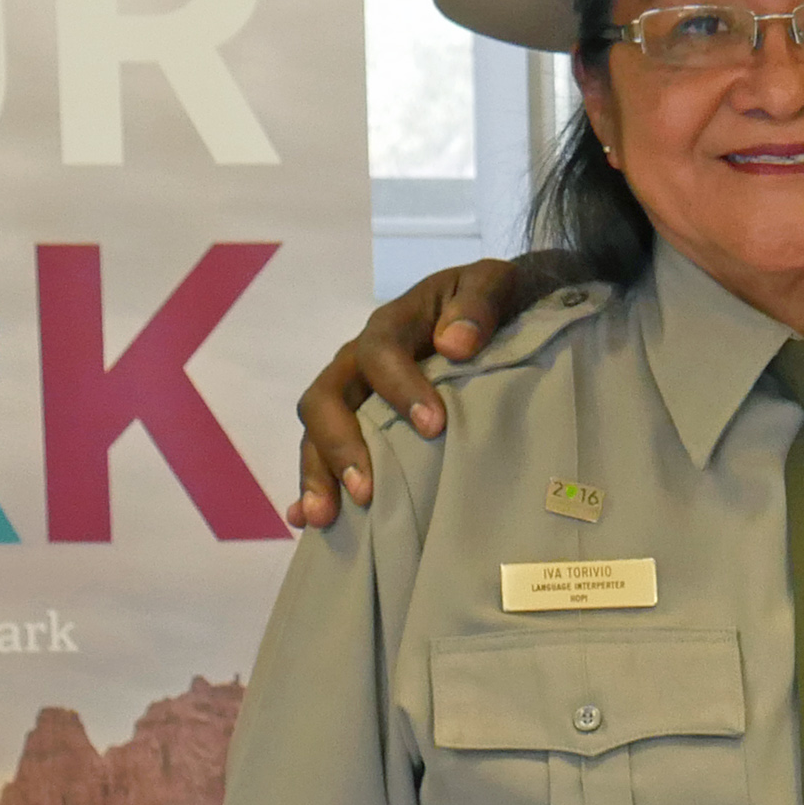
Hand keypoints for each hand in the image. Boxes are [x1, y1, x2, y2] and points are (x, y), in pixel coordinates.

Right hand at [287, 256, 554, 527]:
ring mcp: (352, 395)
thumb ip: (478, 304)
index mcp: (392, 324)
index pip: (379, 353)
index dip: (400, 388)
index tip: (434, 425)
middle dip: (341, 445)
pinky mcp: (356, 424)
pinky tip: (308, 520)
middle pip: (326, 398)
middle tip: (367, 490)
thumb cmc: (492, 301)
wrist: (495, 310)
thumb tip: (456, 343)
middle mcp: (359, 361)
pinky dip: (313, 485)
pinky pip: (323, 452)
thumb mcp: (494, 284)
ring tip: (327, 517)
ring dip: (318, 474)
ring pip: (316, 432)